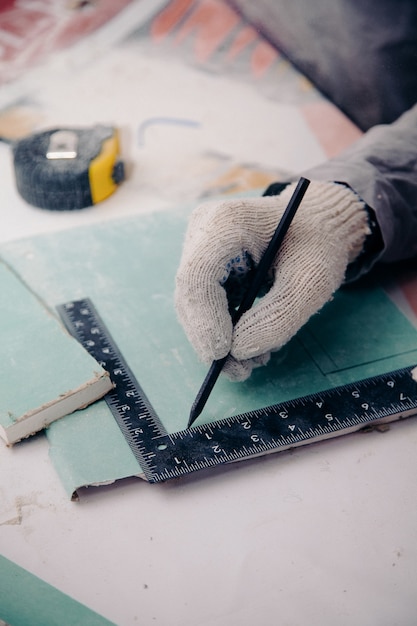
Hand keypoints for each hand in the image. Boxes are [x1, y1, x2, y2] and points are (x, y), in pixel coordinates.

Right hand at [175, 181, 368, 379]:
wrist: (318, 221)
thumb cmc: (318, 242)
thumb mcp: (312, 281)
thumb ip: (277, 317)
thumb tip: (238, 352)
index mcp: (226, 221)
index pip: (198, 275)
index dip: (205, 320)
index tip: (224, 355)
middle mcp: (202, 231)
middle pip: (189, 294)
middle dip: (211, 338)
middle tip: (240, 372)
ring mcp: (199, 248)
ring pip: (194, 305)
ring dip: (219, 339)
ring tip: (254, 362)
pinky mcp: (206, 265)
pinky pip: (205, 304)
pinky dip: (225, 329)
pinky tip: (250, 346)